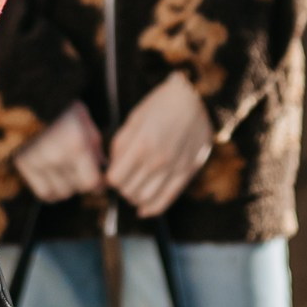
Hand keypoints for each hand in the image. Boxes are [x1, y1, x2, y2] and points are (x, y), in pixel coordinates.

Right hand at [10, 101, 105, 203]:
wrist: (31, 97)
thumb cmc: (65, 110)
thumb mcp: (87, 126)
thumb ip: (95, 153)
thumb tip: (103, 177)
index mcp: (76, 145)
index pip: (91, 183)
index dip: (98, 185)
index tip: (100, 181)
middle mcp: (56, 157)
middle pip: (76, 189)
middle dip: (83, 183)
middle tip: (83, 171)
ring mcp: (37, 162)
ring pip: (60, 193)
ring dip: (67, 187)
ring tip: (69, 172)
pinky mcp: (23, 165)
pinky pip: (44, 193)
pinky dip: (52, 190)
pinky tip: (56, 178)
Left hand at [105, 72, 215, 218]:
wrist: (196, 97)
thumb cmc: (162, 104)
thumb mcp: (134, 119)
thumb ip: (121, 145)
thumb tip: (113, 167)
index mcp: (142, 145)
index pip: (115, 179)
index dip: (110, 177)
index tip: (112, 172)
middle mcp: (158, 161)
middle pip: (128, 191)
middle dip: (121, 186)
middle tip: (124, 177)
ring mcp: (174, 169)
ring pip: (145, 200)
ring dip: (135, 196)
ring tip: (135, 186)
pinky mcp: (187, 173)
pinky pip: (166, 201)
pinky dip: (151, 208)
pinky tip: (143, 208)